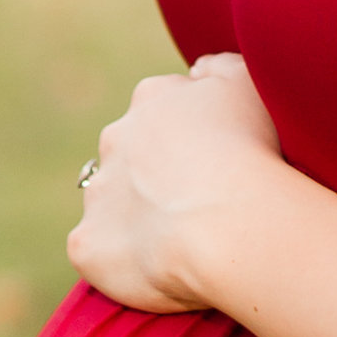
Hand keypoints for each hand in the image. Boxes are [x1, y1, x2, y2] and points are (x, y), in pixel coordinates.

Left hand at [68, 50, 296, 315]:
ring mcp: (97, 193)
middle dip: (156, 171)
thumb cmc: (250, 151)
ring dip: (137, 214)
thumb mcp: (250, 83)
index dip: (191, 135)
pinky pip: (97, 251)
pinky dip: (120, 259)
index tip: (218, 158)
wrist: (226, 223)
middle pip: (131, 152)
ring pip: (111, 201)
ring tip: (183, 238)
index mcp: (152, 98)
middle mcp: (115, 138)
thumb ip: (220, 67)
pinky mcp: (86, 244)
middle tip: (201, 199)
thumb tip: (197, 70)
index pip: (162, 108)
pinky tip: (157, 268)